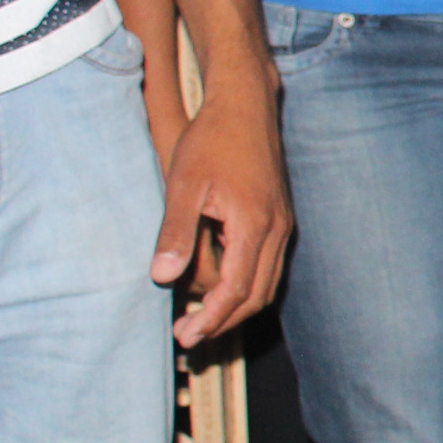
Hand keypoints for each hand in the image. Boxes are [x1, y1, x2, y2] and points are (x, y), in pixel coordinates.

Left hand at [159, 83, 291, 344]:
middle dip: (224, 321)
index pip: (236, 289)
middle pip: (257, 294)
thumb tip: (162, 277)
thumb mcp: (183, 185)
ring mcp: (281, 225)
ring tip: (200, 317)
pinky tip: (217, 285)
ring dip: (235, 307)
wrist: (245, 106)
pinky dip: (244, 285)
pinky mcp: (278, 218)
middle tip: (189, 336)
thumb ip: (176, 232)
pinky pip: (267, 266)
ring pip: (266, 283)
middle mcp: (276, 230)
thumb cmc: (212, 140)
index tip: (186, 336)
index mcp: (254, 225)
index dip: (211, 318)